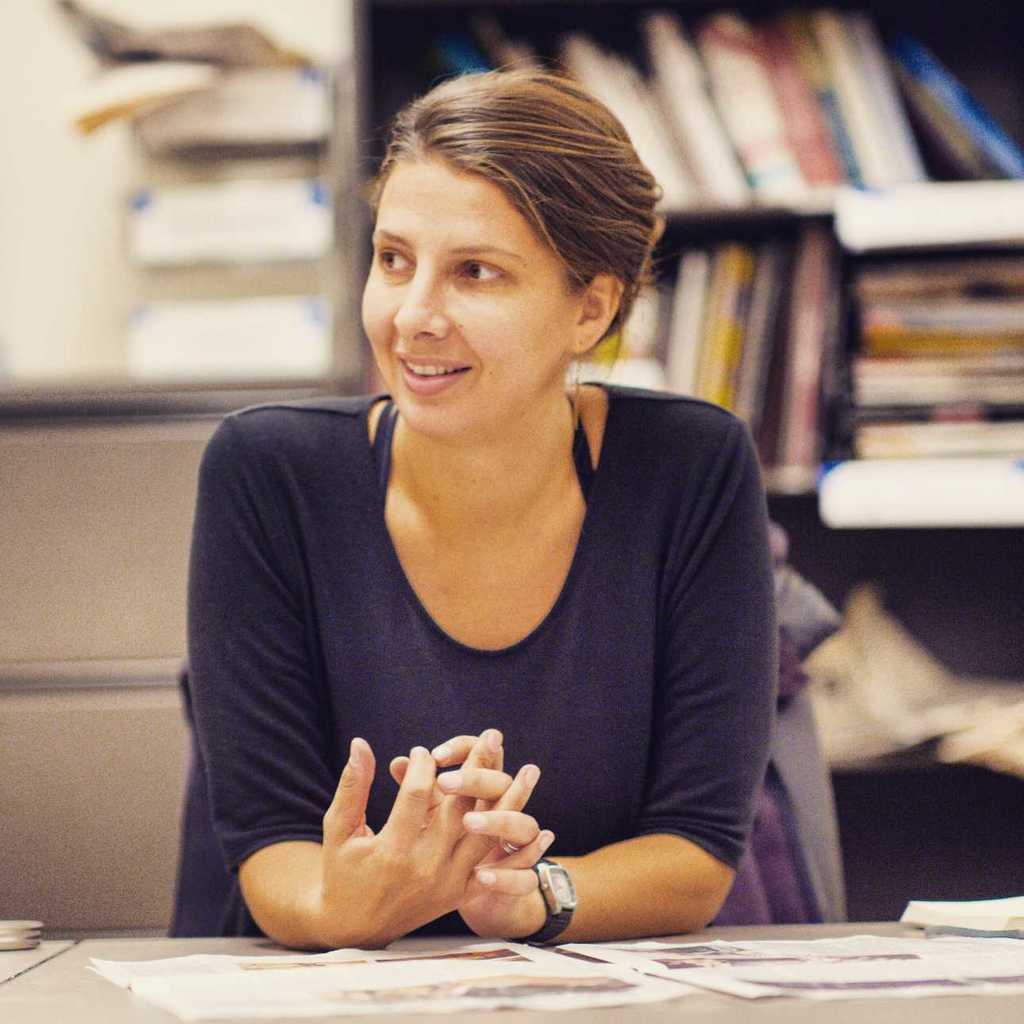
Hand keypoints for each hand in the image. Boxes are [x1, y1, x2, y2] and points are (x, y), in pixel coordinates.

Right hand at [318, 732, 513, 947]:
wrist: (354, 930)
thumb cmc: (341, 875)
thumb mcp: (339, 831)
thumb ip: (353, 786)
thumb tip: (360, 743)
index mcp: (393, 850)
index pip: (416, 795)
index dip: (422, 767)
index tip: (421, 751)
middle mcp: (425, 867)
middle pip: (460, 809)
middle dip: (477, 769)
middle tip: (491, 736)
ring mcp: (446, 883)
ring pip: (486, 836)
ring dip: (509, 801)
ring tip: (529, 770)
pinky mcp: (459, 894)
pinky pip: (496, 870)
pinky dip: (518, 850)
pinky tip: (538, 827)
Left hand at [424, 734, 553, 937]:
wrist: (478, 885)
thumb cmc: (444, 839)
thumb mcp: (430, 812)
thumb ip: (417, 787)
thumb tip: (398, 763)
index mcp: (485, 789)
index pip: (486, 753)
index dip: (464, 749)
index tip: (433, 755)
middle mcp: (506, 812)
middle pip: (503, 785)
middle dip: (477, 780)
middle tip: (444, 781)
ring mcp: (517, 847)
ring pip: (524, 827)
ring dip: (498, 822)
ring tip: (468, 822)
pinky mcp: (520, 881)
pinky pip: (524, 880)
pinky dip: (507, 877)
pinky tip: (482, 876)